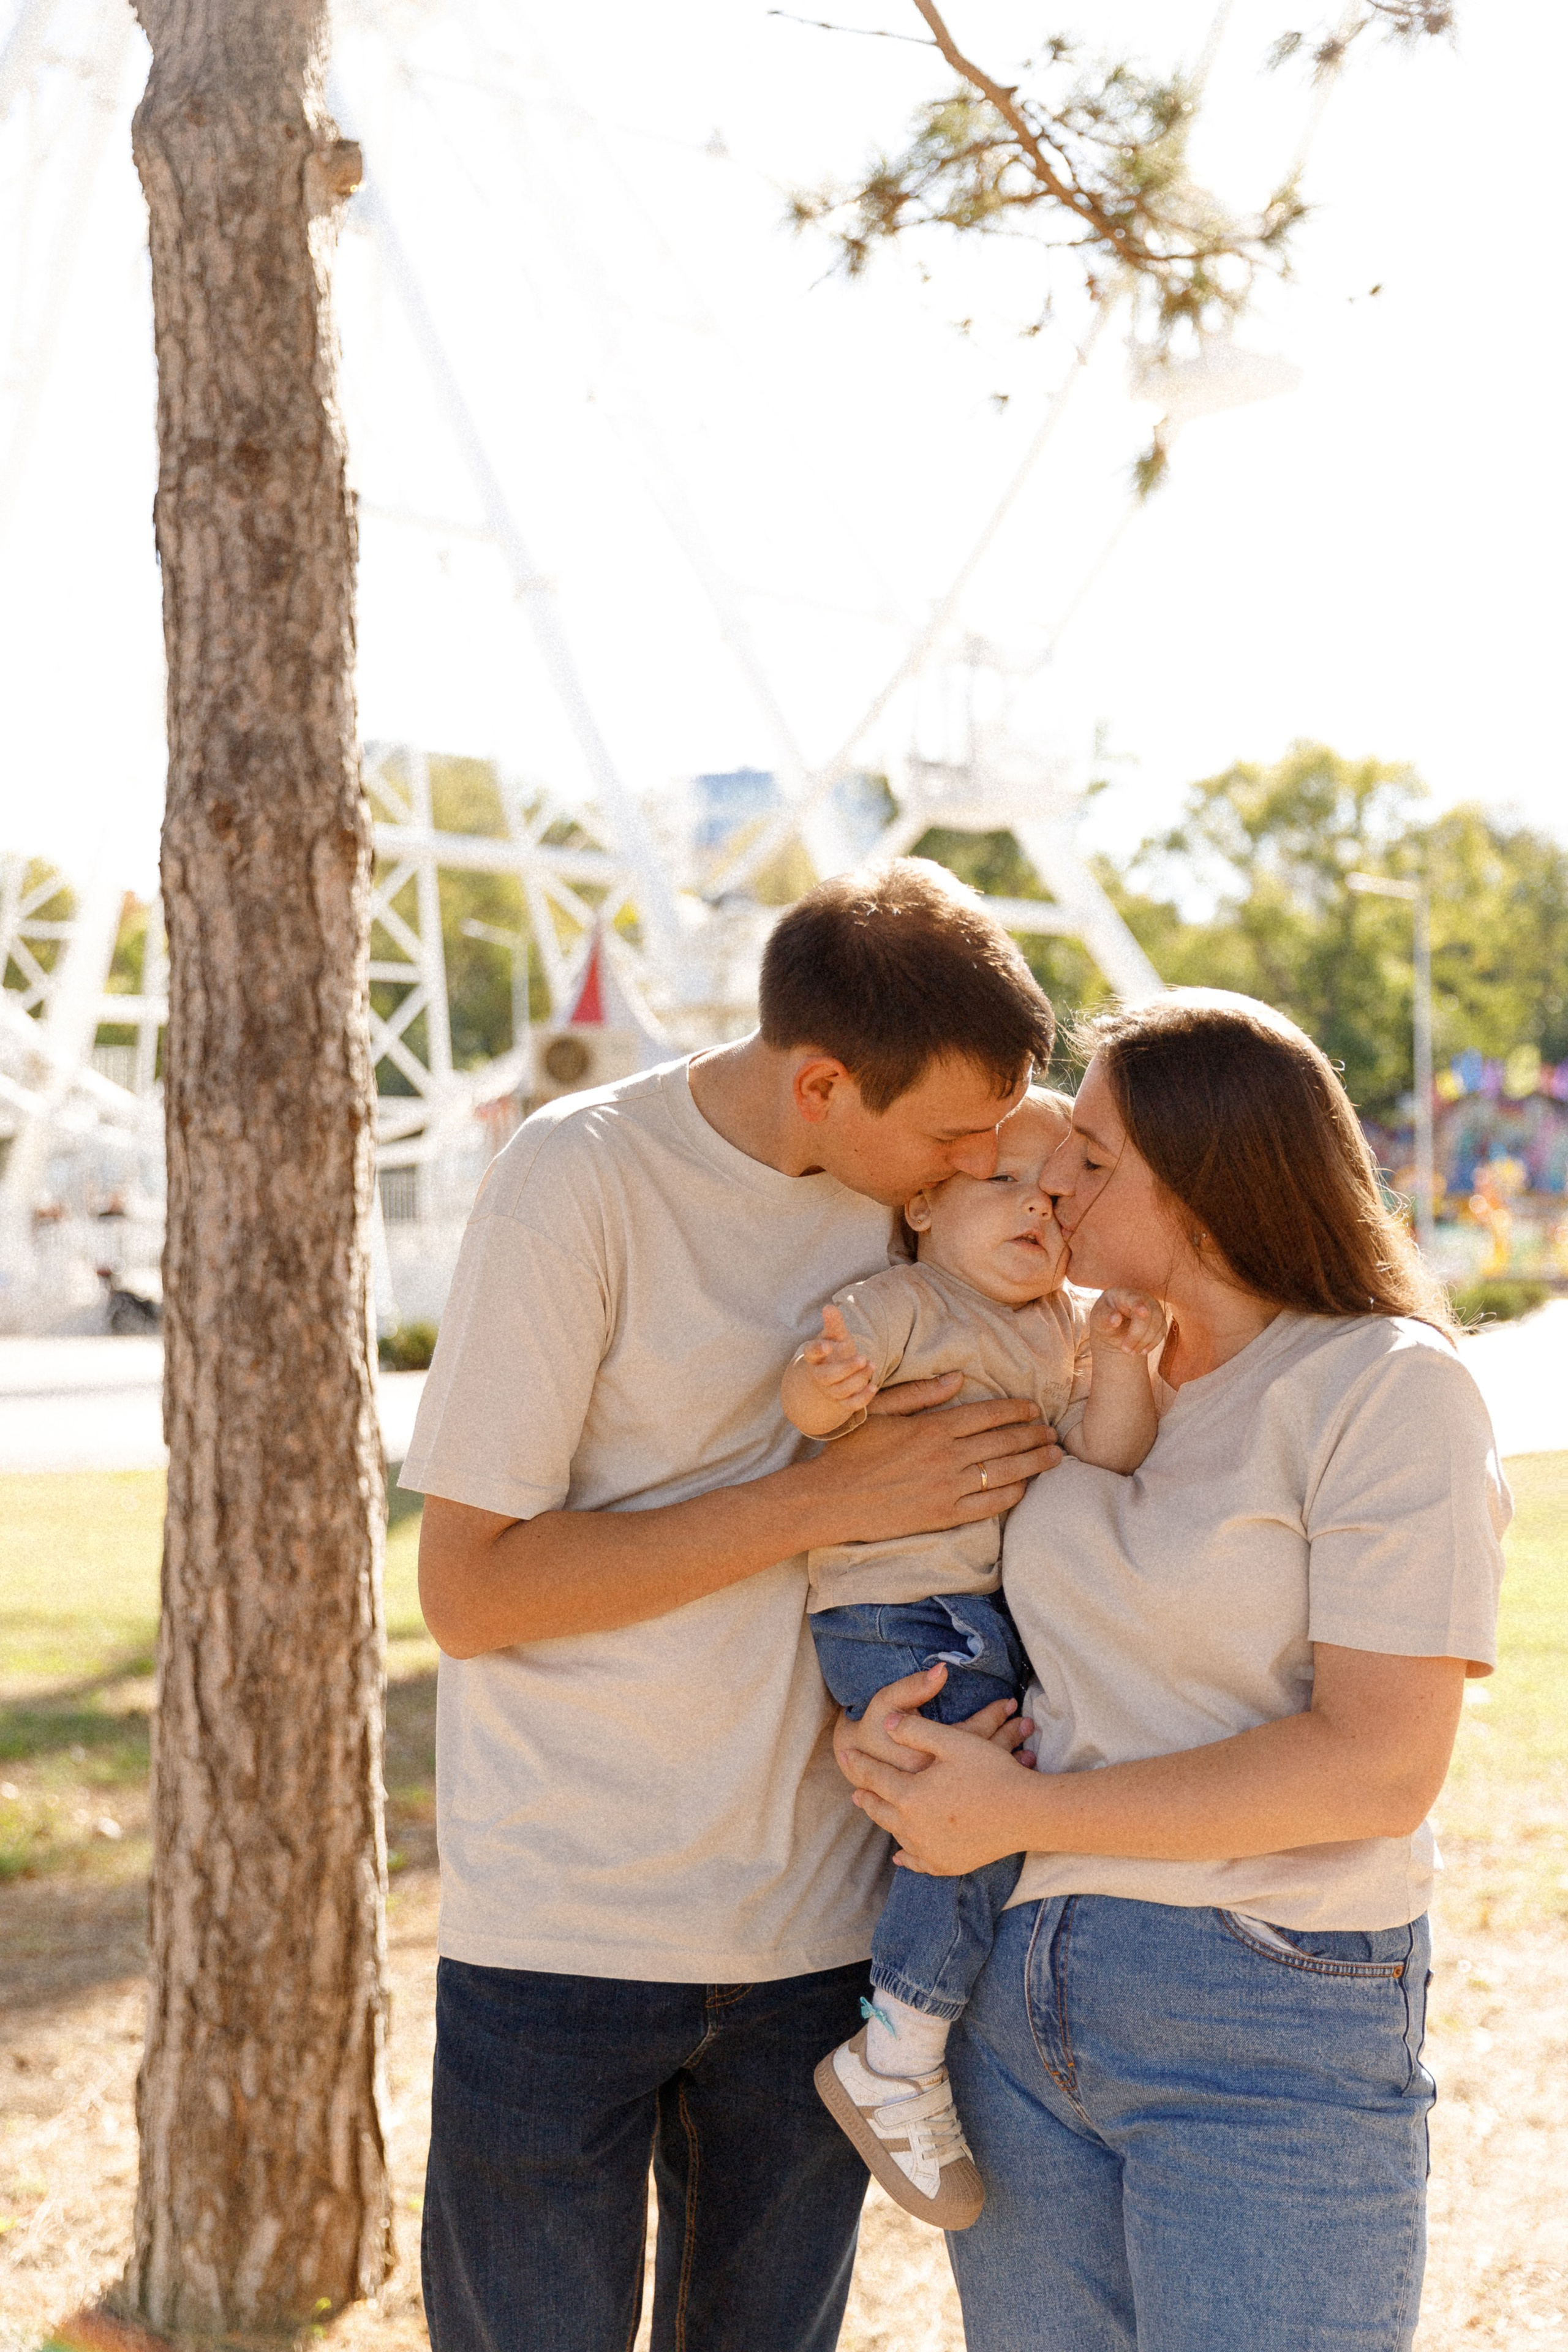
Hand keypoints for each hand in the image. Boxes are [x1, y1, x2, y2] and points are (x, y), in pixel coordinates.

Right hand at [798, 1303, 878, 1412]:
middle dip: (846, 1368)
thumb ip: (833, 1323)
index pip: (811, 1353)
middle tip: (862, 1358)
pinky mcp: (842, 1402)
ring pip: (841, 1390)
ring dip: (858, 1379)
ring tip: (872, 1365)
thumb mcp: (835, 1335)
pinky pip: (850, 1405)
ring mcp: (830, 1390)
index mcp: (815, 1357)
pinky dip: (863, 1398)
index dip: (818, 1350)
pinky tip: (874, 1386)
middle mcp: (820, 1375)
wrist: (832, 1374)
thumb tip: (829, 1307)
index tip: (828, 1346)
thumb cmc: (834, 1350)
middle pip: (828, 1376)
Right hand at [803, 1392, 1062, 1547]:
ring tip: (1054, 1457)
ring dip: (1034, 1463)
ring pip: (1004, 1472)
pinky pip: (989, 1504)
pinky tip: (1025, 1487)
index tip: (1034, 1410)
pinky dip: (1012, 1495)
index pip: (988, 1415)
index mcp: (933, 1427)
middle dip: (1034, 1436)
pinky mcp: (943, 1515)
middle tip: (1054, 1433)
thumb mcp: (880, 1410)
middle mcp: (946, 1456)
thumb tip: (957, 1378)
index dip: (1017, 1411)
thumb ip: (921, 1393)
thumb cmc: (852, 1451)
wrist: (831, 1498)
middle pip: (1004, 1442)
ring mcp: (947, 1488)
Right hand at [832, 1665, 1033, 1784]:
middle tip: (1029, 1723)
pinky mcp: (942, 1808)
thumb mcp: (887, 1704)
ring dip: (1007, 1758)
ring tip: (1028, 1745)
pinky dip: (999, 1780)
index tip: (1010, 1702)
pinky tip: (1015, 1769)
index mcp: (922, 1758)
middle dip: (1007, 1738)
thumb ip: (913, 1688)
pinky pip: (977, 1795)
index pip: (968, 1734)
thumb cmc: (873, 1731)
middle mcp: (934, 1785)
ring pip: (982, 1780)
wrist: (857, 1766)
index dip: (992, 1716)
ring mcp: (940, 1801)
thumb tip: (942, 1671)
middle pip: (979, 1758)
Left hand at [851, 1711, 1037, 1875]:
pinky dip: (906, 1858)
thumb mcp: (952, 1741)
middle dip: (867, 1797)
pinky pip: (918, 1862)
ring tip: (878, 1813)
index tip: (846, 1755)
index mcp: (910, 1795)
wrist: (1026, 1814)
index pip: (875, 1777)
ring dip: (885, 1822)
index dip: (859, 1764)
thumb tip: (887, 1723)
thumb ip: (915, 1731)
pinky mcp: (947, 1864)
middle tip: (855, 1792)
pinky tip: (901, 1855)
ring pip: (896, 1835)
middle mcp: (913, 1827)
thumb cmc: (990, 1772)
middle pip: (880, 1810)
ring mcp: (930, 1849)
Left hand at [1088, 1288, 1168, 1357]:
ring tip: (1130, 1352)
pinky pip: (1161, 1332)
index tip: (1142, 1312)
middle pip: (1147, 1315)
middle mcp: (1141, 1297)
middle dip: (1136, 1335)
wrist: (1114, 1329)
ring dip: (1144, 1342)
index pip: (1134, 1299)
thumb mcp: (1098, 1320)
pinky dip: (1151, 1344)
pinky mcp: (1159, 1319)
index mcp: (1122, 1294)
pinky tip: (1141, 1350)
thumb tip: (1115, 1319)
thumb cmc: (1104, 1321)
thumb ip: (1104, 1317)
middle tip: (1124, 1349)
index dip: (1139, 1305)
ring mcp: (1153, 1307)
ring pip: (1157, 1325)